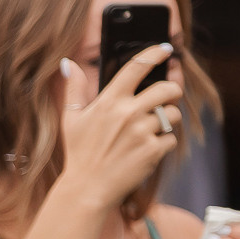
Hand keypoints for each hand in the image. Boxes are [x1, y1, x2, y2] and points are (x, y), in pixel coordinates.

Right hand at [57, 48, 182, 211]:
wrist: (87, 189)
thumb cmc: (78, 153)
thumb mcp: (70, 119)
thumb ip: (73, 88)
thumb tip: (67, 63)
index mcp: (109, 101)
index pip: (136, 67)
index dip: (155, 53)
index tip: (166, 49)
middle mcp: (128, 113)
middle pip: (167, 89)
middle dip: (171, 92)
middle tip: (166, 98)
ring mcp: (142, 132)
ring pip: (172, 115)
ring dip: (166, 121)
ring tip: (150, 131)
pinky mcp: (153, 150)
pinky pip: (171, 139)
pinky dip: (163, 144)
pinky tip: (146, 151)